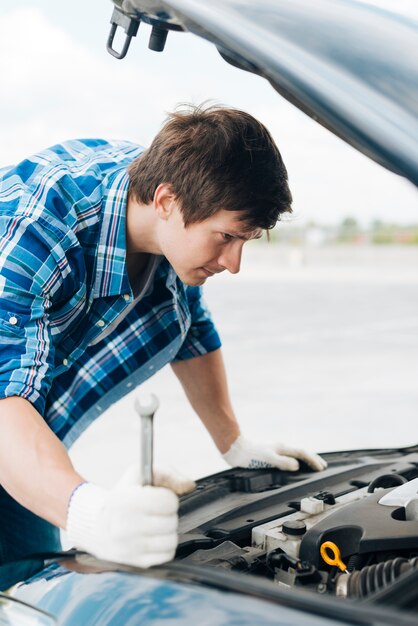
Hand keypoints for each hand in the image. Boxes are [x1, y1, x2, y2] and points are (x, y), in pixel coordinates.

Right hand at [66, 465, 195, 567]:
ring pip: (171, 540)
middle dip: (167, 514)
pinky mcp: (136, 564)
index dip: (168, 497)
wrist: (98, 525)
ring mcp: (130, 549)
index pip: (168, 501)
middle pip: (171, 521)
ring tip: (153, 525)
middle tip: (154, 512)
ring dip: (167, 531)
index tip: (158, 498)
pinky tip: (151, 538)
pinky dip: (163, 546)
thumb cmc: (124, 497)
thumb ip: (167, 473)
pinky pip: (167, 555)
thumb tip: (189, 486)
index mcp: (125, 501)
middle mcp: (125, 527)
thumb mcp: (139, 474)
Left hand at [222, 435, 326, 471]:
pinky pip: (289, 456)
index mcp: (282, 448)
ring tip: (313, 465)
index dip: (312, 460)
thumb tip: (297, 466)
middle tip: (323, 466)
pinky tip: (294, 465)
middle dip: (313, 458)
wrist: (236, 450)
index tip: (321, 468)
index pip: (302, 453)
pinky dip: (297, 460)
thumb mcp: (268, 460)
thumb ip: (282, 462)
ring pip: (295, 453)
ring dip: (306, 459)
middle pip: (301, 452)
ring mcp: (276, 450)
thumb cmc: (250, 456)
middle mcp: (281, 447)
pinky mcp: (270, 454)